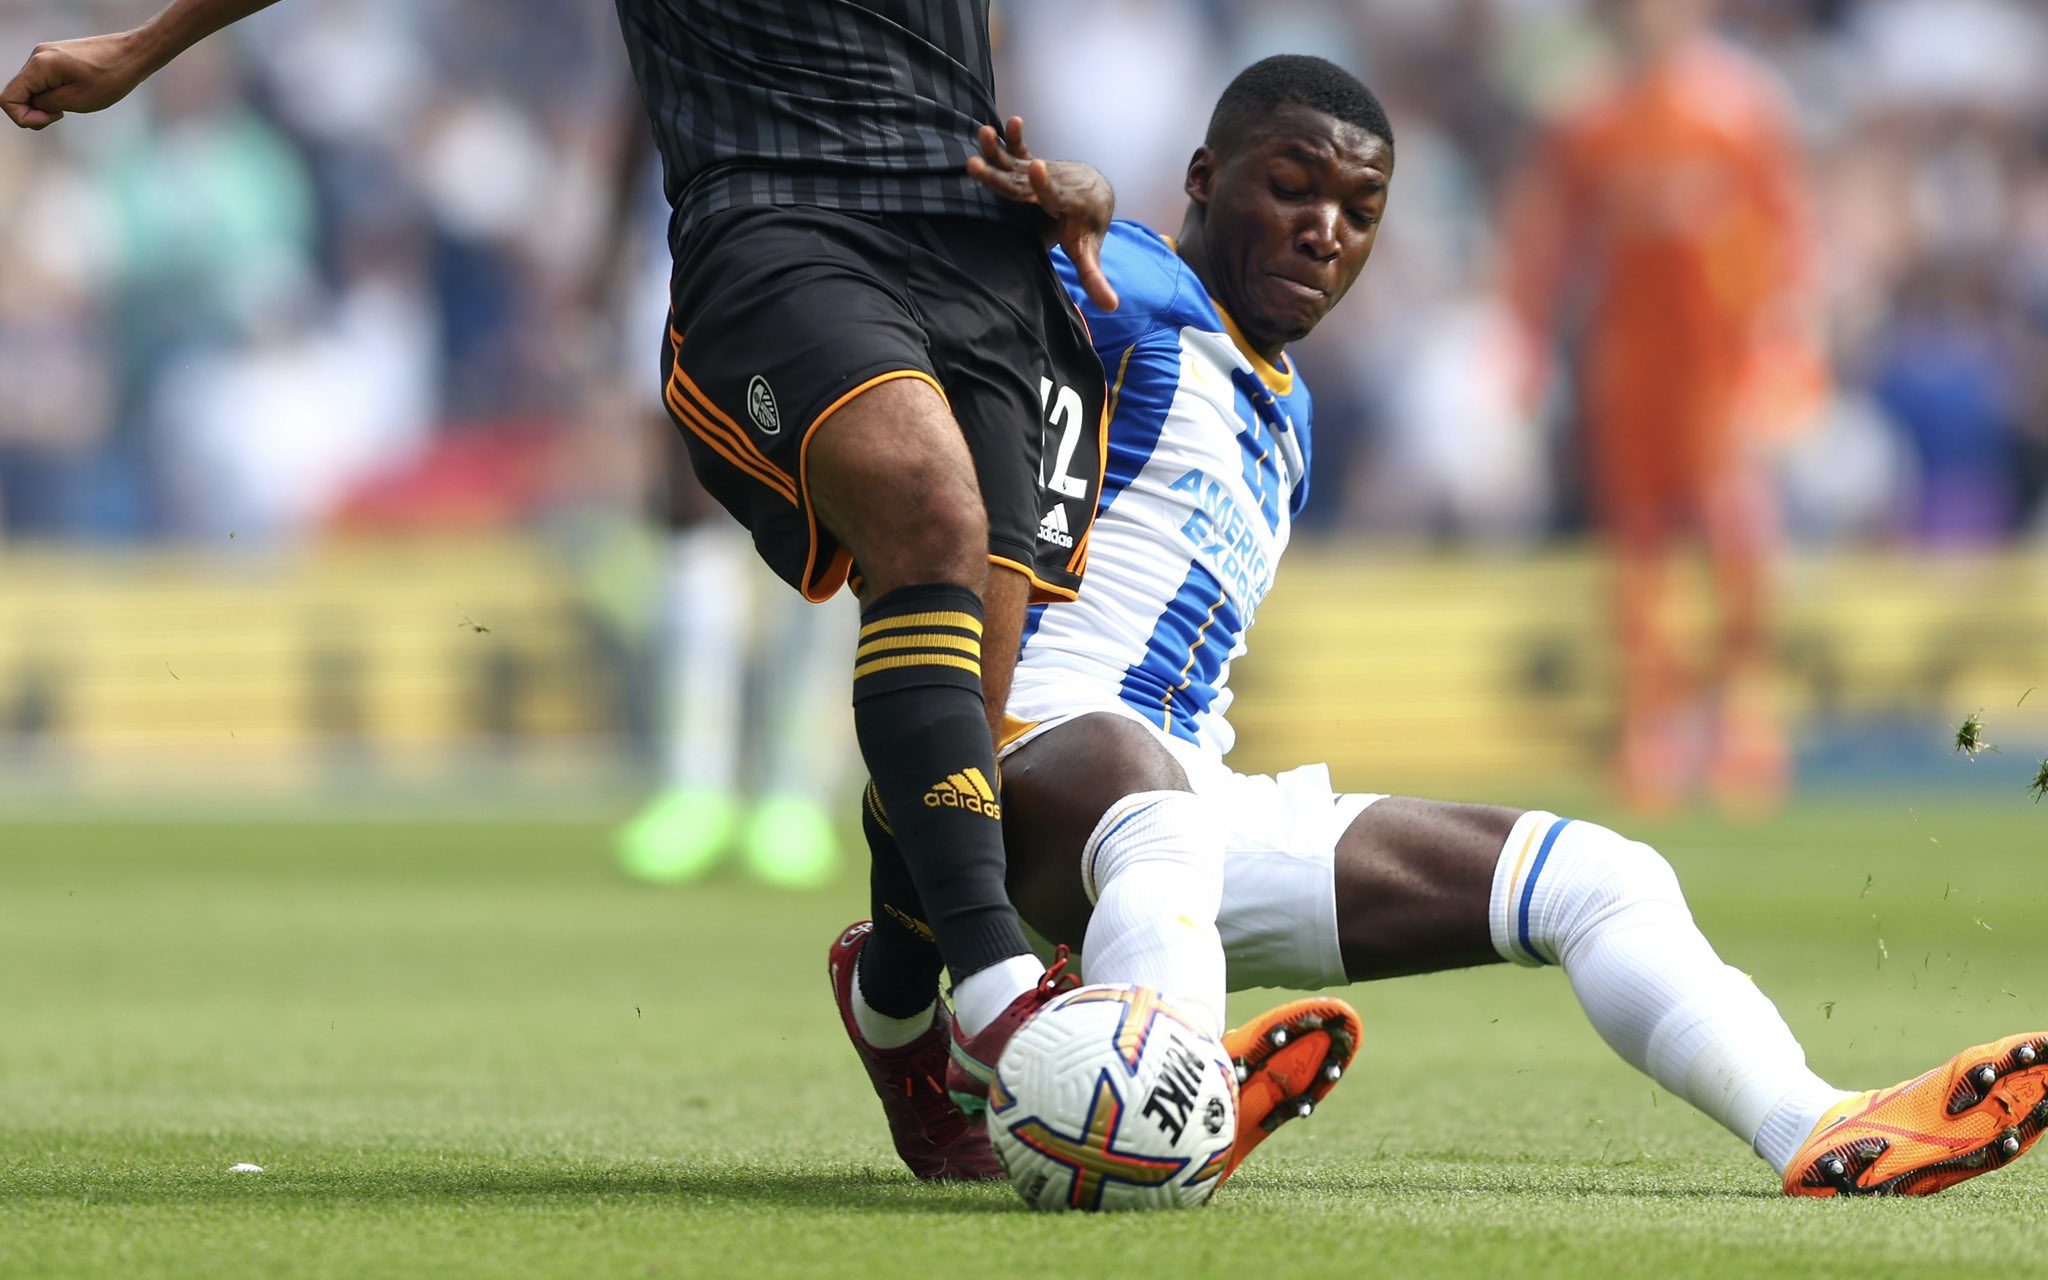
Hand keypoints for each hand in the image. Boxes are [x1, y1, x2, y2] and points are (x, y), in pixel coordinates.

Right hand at [2, 32, 153, 129]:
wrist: (134, 53)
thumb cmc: (111, 77)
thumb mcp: (77, 100)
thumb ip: (46, 104)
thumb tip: (33, 104)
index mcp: (38, 66)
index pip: (7, 98)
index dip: (23, 117)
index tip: (52, 118)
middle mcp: (37, 56)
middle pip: (18, 93)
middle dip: (34, 111)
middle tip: (62, 116)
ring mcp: (46, 54)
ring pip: (31, 87)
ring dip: (45, 103)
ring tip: (71, 105)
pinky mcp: (57, 57)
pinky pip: (43, 80)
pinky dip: (53, 94)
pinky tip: (74, 96)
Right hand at [968, 116, 1117, 311]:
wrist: (1095, 193)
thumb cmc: (1087, 227)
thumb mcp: (1089, 251)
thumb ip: (1094, 276)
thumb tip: (1111, 307)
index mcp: (1067, 205)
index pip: (1054, 195)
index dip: (1045, 185)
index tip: (1036, 168)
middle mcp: (1052, 185)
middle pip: (1023, 180)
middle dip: (1001, 172)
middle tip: (976, 164)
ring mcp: (1040, 174)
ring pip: (1016, 162)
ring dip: (998, 149)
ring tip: (983, 132)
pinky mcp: (1033, 165)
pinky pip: (1020, 150)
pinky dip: (1012, 138)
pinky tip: (1005, 122)